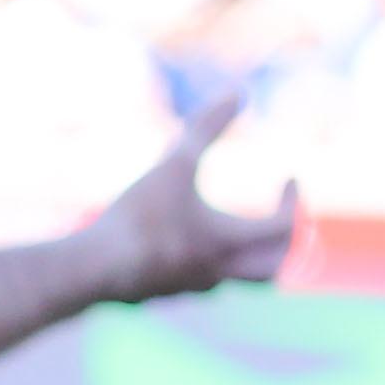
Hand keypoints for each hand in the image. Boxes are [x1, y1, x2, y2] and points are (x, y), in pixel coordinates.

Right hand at [93, 96, 297, 305]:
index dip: (292, 201)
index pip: (285, 227)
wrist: (91, 271)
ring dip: (248, 253)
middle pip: (273, 267)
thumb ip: (207, 127)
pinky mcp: (163, 294)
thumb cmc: (139, 216)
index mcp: (231, 243)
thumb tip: (238, 91)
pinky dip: (211, 261)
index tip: (289, 178)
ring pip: (237, 278)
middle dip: (284, 242)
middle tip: (280, 218)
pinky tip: (191, 242)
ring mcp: (192, 288)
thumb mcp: (175, 163)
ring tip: (235, 227)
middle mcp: (221, 272)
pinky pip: (201, 282)